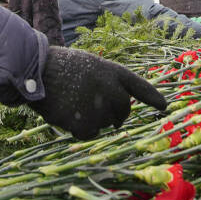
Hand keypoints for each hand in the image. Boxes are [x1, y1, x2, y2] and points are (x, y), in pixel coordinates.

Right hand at [28, 47, 166, 139]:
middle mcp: (110, 88)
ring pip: (105, 123)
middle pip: (123, 111)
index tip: (164, 107)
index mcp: (112, 71)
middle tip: (96, 107)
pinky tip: (68, 114)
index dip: (153, 97)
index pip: (138, 86)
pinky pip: (90, 133)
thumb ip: (108, 83)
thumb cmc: (61, 67)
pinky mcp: (84, 122)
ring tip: (73, 102)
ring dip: (93, 119)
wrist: (37, 70)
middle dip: (115, 114)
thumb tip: (117, 109)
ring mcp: (98, 106)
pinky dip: (80, 128)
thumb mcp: (90, 66)